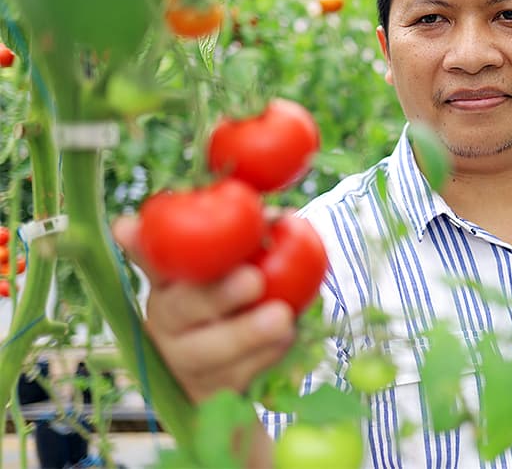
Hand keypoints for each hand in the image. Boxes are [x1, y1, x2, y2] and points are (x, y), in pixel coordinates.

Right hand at [112, 215, 295, 403]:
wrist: (235, 370)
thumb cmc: (238, 301)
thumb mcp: (236, 269)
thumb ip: (245, 241)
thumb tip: (274, 215)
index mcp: (168, 282)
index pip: (150, 260)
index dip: (139, 245)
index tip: (128, 226)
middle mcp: (167, 319)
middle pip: (181, 308)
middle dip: (217, 293)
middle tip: (253, 278)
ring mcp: (183, 360)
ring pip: (207, 351)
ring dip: (246, 333)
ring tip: (282, 318)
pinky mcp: (207, 392)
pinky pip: (235, 376)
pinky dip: (264, 357)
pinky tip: (287, 339)